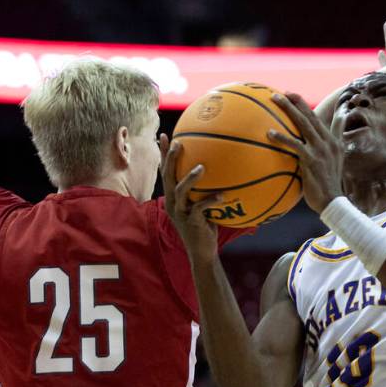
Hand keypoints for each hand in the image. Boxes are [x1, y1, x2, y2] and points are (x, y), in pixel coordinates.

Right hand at [161, 134, 223, 264]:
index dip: (163, 154)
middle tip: (179, 143)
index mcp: (172, 196)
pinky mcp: (191, 222)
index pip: (165, 171)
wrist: (202, 251)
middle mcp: (172, 202)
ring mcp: (180, 212)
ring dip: (190, 179)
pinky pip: (200, 208)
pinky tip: (222, 196)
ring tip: (201, 168)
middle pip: (168, 176)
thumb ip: (205, 189)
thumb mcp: (202, 204)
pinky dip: (210, 201)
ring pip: (180, 191)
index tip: (164, 135)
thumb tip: (221, 169)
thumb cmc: (205, 224)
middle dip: (170, 159)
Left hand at [267, 93, 343, 213]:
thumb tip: (331, 133)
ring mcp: (320, 150)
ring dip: (288, 109)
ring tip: (275, 100)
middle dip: (296, 102)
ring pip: (303, 124)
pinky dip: (282, 137)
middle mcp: (328, 142)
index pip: (318, 118)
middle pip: (310, 116)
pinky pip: (294, 144)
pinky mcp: (311, 159)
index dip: (305, 106)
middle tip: (283, 92)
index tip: (293, 96)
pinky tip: (269, 132)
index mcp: (333, 141)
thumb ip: (332, 143)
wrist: (333, 202)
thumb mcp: (335, 161)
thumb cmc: (329, 185)